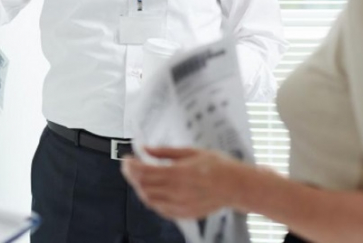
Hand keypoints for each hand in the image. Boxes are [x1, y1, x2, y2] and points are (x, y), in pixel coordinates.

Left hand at [121, 146, 242, 218]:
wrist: (236, 186)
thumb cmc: (217, 166)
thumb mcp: (190, 152)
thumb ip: (165, 152)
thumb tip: (146, 149)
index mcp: (177, 173)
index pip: (143, 172)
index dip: (130, 166)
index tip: (127, 159)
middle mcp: (176, 191)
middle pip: (142, 186)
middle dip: (132, 176)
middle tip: (129, 167)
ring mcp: (179, 205)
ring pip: (148, 199)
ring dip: (140, 188)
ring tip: (140, 178)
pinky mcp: (183, 213)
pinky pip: (159, 209)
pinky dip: (151, 200)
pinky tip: (152, 192)